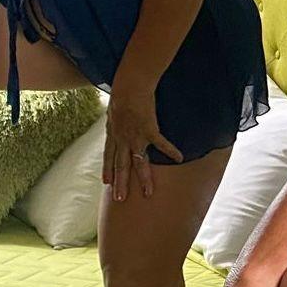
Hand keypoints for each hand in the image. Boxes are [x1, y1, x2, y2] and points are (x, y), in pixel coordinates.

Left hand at [102, 79, 181, 199]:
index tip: (106, 183)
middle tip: (120, 199)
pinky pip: (161, 144)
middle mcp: (123, 139)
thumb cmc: (122, 92)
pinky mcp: (149, 130)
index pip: (108, 156)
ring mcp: (136, 137)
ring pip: (138, 163)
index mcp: (113, 134)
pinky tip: (179, 158)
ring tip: (148, 193)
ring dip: (143, 179)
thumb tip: (115, 116)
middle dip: (121, 184)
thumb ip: (116, 118)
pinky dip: (171, 151)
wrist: (129, 86)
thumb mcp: (114, 108)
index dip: (107, 170)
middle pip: (121, 166)